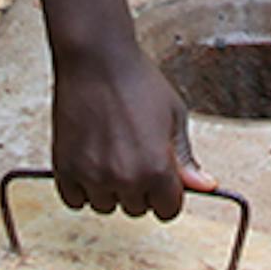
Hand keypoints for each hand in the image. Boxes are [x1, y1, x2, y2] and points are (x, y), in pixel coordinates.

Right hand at [49, 45, 210, 219]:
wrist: (96, 58)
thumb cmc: (138, 81)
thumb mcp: (174, 116)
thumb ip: (185, 157)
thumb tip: (205, 185)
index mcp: (158, 169)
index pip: (168, 210)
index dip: (167, 193)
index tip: (161, 176)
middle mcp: (125, 179)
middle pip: (137, 209)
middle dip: (139, 188)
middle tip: (133, 152)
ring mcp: (92, 176)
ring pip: (105, 205)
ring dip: (109, 189)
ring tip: (109, 152)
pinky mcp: (65, 168)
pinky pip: (75, 200)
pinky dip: (81, 187)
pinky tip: (89, 160)